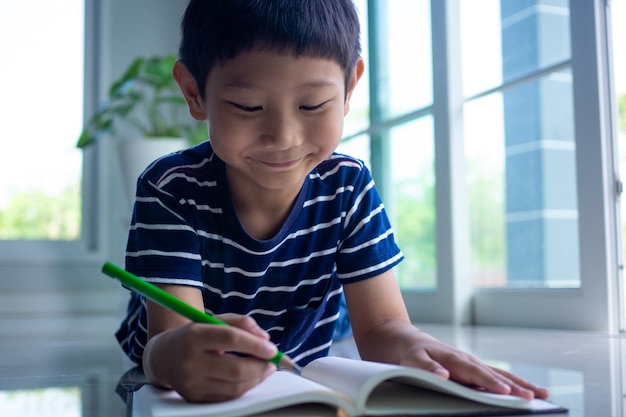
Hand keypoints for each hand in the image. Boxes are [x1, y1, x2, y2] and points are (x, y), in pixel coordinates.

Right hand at [143, 314, 277, 402]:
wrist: (164, 357)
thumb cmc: (195, 336)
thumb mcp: (213, 320)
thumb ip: (241, 323)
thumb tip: (265, 338)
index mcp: (194, 335)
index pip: (230, 339)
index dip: (254, 345)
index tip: (272, 349)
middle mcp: (190, 361)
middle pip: (235, 368)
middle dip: (260, 366)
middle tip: (273, 361)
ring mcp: (191, 383)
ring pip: (234, 386)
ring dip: (257, 378)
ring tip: (265, 368)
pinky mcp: (195, 397)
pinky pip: (228, 396)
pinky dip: (245, 387)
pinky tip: (251, 377)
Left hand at [399, 331, 549, 400]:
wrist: (416, 343)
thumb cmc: (415, 354)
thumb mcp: (414, 361)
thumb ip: (428, 368)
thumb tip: (444, 376)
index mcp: (456, 360)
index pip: (476, 373)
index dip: (491, 383)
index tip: (506, 392)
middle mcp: (470, 361)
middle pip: (496, 375)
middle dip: (515, 387)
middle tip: (534, 397)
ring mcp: (476, 366)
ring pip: (503, 376)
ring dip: (523, 385)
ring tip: (544, 395)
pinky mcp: (477, 371)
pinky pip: (499, 378)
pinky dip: (516, 384)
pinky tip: (530, 392)